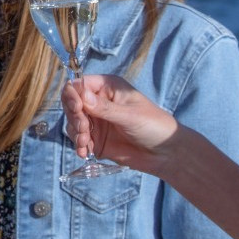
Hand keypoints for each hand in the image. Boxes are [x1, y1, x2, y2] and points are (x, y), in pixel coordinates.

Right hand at [61, 73, 182, 173]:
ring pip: (73, 123)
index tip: (77, 108)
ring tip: (86, 144)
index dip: (73, 95)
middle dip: (74, 117)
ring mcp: (97, 122)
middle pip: (72, 104)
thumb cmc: (154, 125)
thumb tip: (81, 95)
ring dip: (76, 134)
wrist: (166, 154)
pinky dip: (79, 146)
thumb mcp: (130, 115)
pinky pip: (79, 140)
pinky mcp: (96, 140)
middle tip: (83, 130)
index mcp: (107, 88)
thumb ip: (104, 108)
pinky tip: (84, 153)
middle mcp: (98, 102)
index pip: (80, 84)